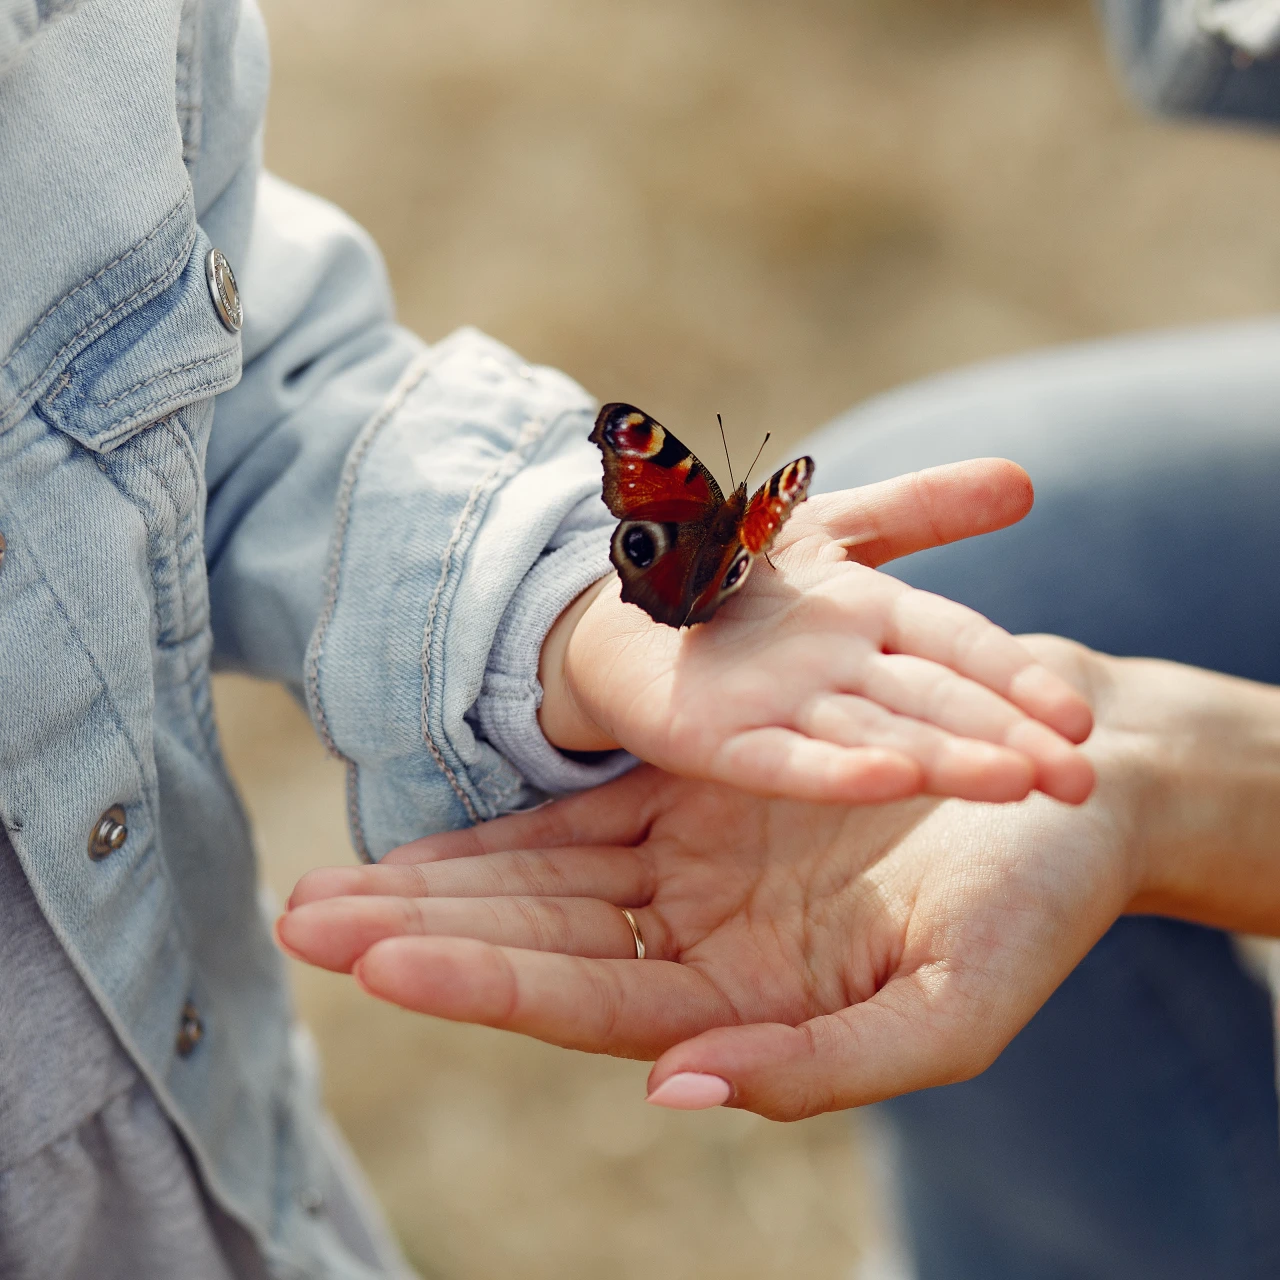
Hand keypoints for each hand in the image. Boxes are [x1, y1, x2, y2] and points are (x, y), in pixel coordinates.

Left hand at [278, 640, 1151, 1120]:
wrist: (1065, 781)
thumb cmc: (1032, 903)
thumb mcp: (951, 1010)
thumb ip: (820, 1072)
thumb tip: (678, 1093)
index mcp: (748, 1003)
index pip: (582, 1001)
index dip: (477, 980)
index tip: (370, 957)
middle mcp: (703, 941)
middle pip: (533, 941)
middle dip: (418, 932)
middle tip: (301, 920)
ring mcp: (695, 866)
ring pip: (538, 879)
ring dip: (437, 882)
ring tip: (328, 890)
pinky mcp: (704, 793)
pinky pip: (583, 812)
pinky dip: (506, 818)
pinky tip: (433, 827)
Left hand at [538, 460, 1094, 805]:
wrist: (630, 608)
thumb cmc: (737, 570)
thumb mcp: (834, 528)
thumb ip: (919, 508)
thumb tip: (1024, 481)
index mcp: (874, 626)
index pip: (961, 648)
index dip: (1018, 678)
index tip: (1085, 719)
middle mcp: (841, 678)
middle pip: (935, 705)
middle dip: (1007, 740)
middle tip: (1084, 783)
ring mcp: (784, 714)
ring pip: (877, 739)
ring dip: (944, 760)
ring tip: (1016, 782)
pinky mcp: (722, 743)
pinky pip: (784, 760)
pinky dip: (836, 770)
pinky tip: (892, 780)